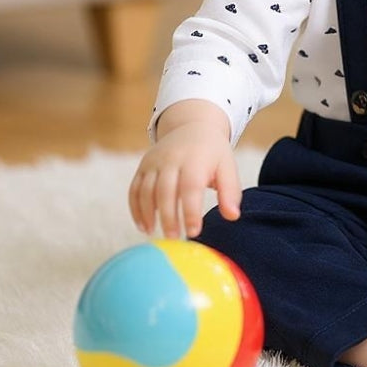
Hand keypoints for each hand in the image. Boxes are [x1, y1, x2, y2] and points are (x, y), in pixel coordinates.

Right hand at [129, 104, 240, 238]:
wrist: (192, 126)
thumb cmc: (213, 153)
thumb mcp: (227, 167)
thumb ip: (230, 192)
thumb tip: (233, 216)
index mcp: (195, 160)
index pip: (191, 187)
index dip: (190, 211)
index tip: (193, 232)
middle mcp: (172, 159)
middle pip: (165, 191)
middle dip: (168, 217)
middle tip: (174, 239)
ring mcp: (154, 162)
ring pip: (146, 190)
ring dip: (148, 215)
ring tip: (155, 235)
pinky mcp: (143, 166)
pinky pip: (134, 189)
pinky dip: (135, 209)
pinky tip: (144, 226)